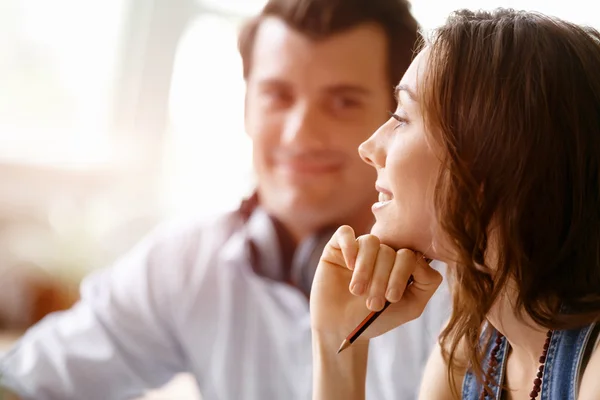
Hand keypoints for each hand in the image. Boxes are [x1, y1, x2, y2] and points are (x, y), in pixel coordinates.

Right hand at [310, 225, 442, 341]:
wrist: (342, 330)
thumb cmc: (376, 319)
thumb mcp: (411, 306)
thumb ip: (427, 282)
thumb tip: (421, 258)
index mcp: (399, 263)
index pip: (408, 255)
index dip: (401, 274)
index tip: (392, 298)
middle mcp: (380, 252)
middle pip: (388, 251)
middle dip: (382, 280)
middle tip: (374, 304)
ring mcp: (358, 249)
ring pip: (370, 242)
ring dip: (366, 269)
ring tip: (357, 291)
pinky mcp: (336, 248)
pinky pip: (345, 232)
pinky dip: (349, 247)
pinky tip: (348, 266)